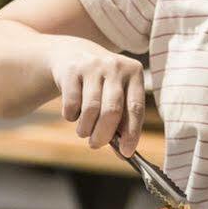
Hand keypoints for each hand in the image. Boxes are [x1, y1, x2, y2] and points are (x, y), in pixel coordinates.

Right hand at [48, 38, 145, 153]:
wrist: (72, 55)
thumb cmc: (101, 85)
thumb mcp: (116, 95)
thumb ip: (122, 121)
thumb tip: (124, 153)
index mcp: (134, 73)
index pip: (136, 108)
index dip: (132, 133)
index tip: (126, 152)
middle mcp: (115, 66)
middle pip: (112, 111)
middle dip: (103, 135)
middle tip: (96, 145)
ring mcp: (93, 66)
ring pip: (91, 109)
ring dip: (85, 129)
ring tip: (84, 132)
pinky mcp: (72, 70)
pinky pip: (72, 104)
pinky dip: (71, 117)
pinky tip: (73, 114)